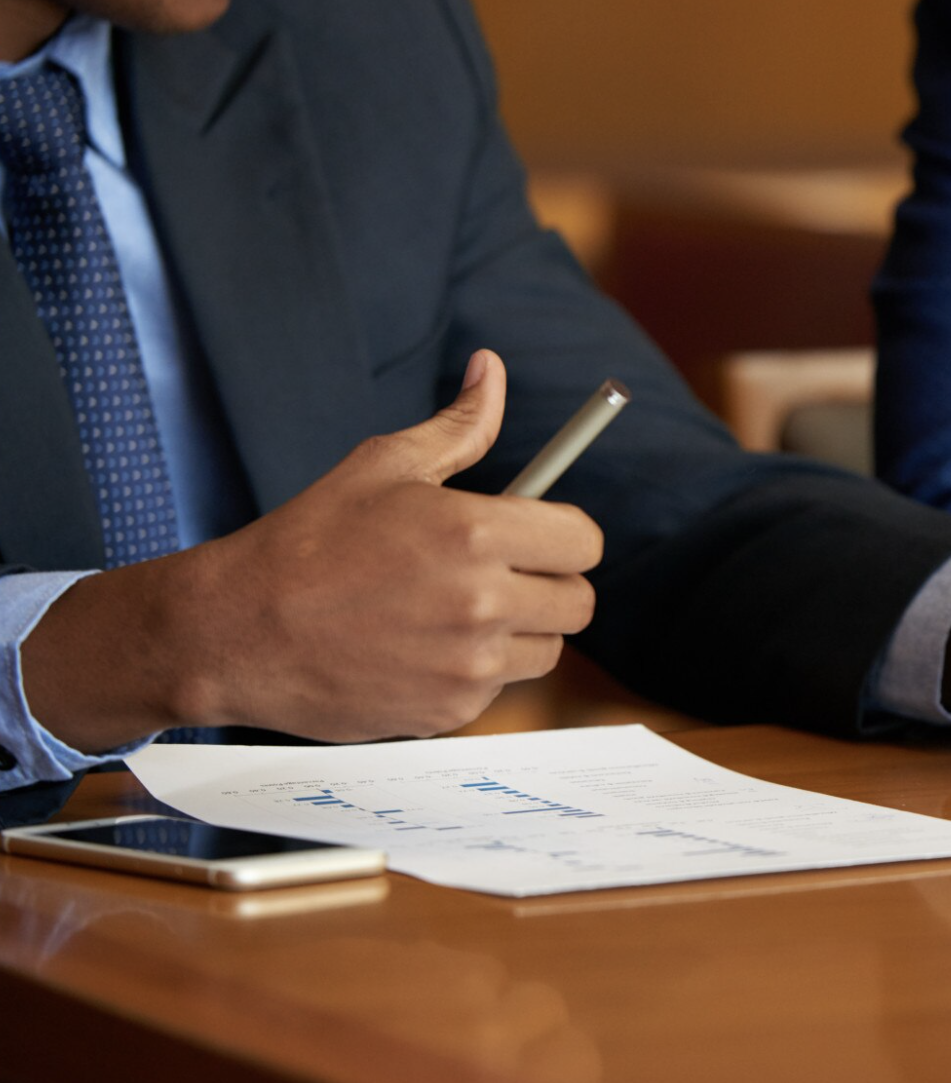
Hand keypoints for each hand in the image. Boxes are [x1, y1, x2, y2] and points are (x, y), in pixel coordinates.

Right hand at [24, 350, 603, 751]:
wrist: (235, 631)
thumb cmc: (309, 540)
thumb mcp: (384, 465)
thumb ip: (460, 425)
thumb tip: (492, 369)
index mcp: (477, 532)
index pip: (584, 542)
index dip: (565, 535)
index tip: (540, 535)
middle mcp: (482, 603)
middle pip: (577, 603)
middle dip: (549, 584)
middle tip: (501, 574)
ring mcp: (468, 666)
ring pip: (545, 650)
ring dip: (517, 632)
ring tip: (453, 611)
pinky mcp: (448, 713)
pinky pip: (496, 690)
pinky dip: (472, 672)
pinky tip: (419, 649)